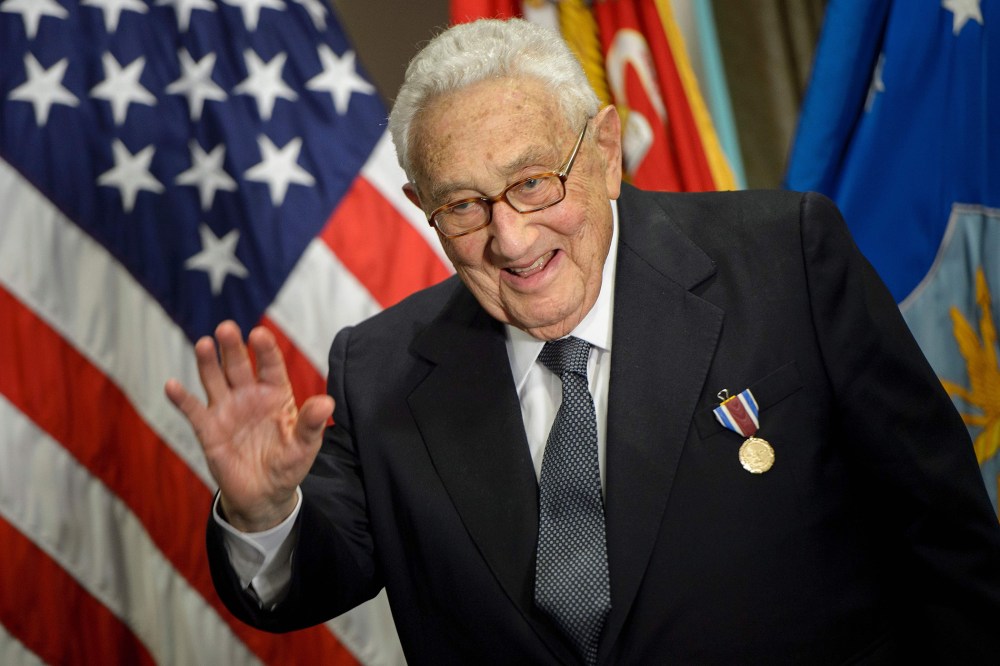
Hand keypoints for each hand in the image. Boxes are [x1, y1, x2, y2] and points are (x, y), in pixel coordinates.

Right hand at [164, 321, 332, 531]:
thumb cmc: (288, 464)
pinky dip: (182, 399)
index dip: (265, 350)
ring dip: (208, 363)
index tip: (259, 334)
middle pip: (239, 366)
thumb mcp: (304, 446)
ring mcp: (227, 410)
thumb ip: (311, 424)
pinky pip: (194, 411)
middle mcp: (249, 395)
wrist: (264, 495)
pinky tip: (172, 385)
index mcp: (276, 394)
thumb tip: (327, 403)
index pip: (270, 366)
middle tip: (226, 328)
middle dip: (232, 347)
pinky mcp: (208, 430)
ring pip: (215, 380)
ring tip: (203, 344)